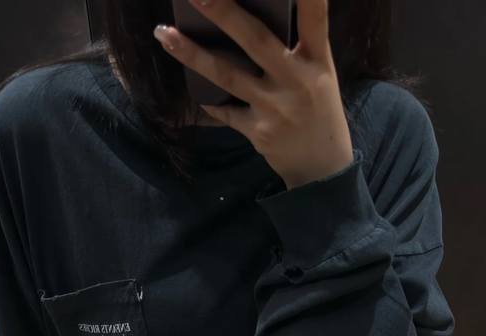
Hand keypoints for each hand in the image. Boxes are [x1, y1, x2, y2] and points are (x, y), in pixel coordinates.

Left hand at [153, 0, 353, 188]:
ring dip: (192, 54)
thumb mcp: (321, 75)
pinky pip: (224, 111)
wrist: (321, 168)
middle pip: (255, 40)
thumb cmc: (319, 112)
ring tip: (164, 33)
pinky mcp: (258, 131)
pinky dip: (209, 101)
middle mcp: (296, 80)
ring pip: (227, 75)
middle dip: (224, 13)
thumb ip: (299, 49)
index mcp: (317, 60)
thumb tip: (259, 14)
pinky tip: (195, 93)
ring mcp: (274, 107)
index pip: (314, 18)